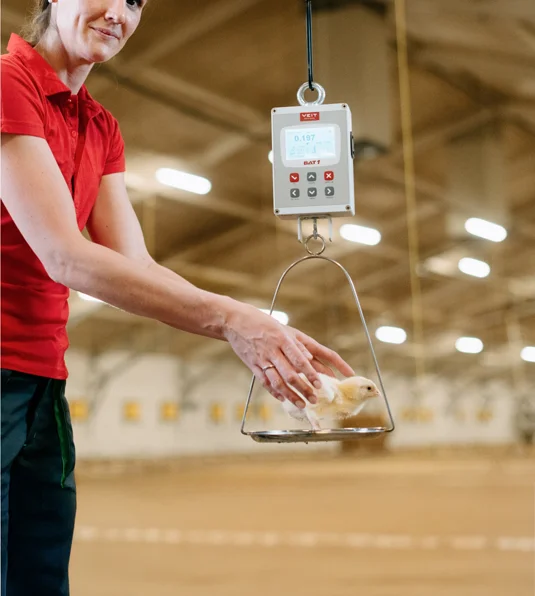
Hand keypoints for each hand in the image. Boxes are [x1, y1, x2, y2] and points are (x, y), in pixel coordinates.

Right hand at [223, 303, 354, 408]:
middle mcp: (272, 351)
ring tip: (301, 404)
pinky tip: (283, 399)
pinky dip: (274, 392)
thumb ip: (296, 344)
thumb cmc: (261, 322)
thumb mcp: (281, 328)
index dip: (310, 374)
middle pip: (290, 374)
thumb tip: (310, 357)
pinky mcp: (252, 365)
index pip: (299, 360)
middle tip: (314, 399)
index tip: (319, 384)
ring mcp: (261, 359)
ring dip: (290, 395)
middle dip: (303, 389)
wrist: (234, 321)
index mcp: (282, 339)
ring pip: (277, 382)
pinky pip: (264, 381)